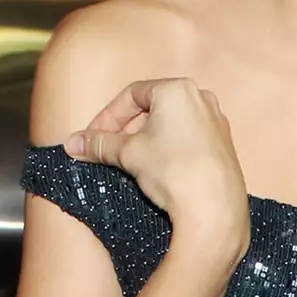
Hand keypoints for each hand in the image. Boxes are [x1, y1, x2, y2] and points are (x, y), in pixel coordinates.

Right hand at [65, 79, 248, 258]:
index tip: (93, 137)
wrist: (213, 207)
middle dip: (125, 129)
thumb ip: (99, 144)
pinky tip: (156, 170)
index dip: (108, 116)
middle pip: (152, 107)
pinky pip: (187, 139)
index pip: (132, 95)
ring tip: (128, 162)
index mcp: (179, 90)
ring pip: (170, 124)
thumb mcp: (127, 153)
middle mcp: (202, 99)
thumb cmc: (173, 170)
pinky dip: (166, 148)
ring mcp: (216, 122)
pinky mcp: (223, 144)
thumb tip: (73, 143)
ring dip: (145, 140)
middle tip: (107, 150)